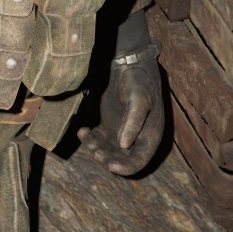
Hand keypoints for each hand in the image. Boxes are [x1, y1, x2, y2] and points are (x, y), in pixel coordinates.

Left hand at [75, 46, 163, 175]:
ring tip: (87, 137)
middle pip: (122, 160)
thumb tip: (124, 146)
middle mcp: (136, 137)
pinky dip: (89, 139)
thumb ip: (133, 122)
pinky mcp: (109, 125)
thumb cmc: (139, 81)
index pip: (139, 161)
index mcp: (150, 135)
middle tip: (96, 153)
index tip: (111, 166)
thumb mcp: (139, 100)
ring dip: (96, 149)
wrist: (129, 63)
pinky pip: (98, 139)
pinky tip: (82, 130)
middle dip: (108, 160)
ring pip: (108, 151)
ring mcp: (122, 132)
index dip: (126, 168)